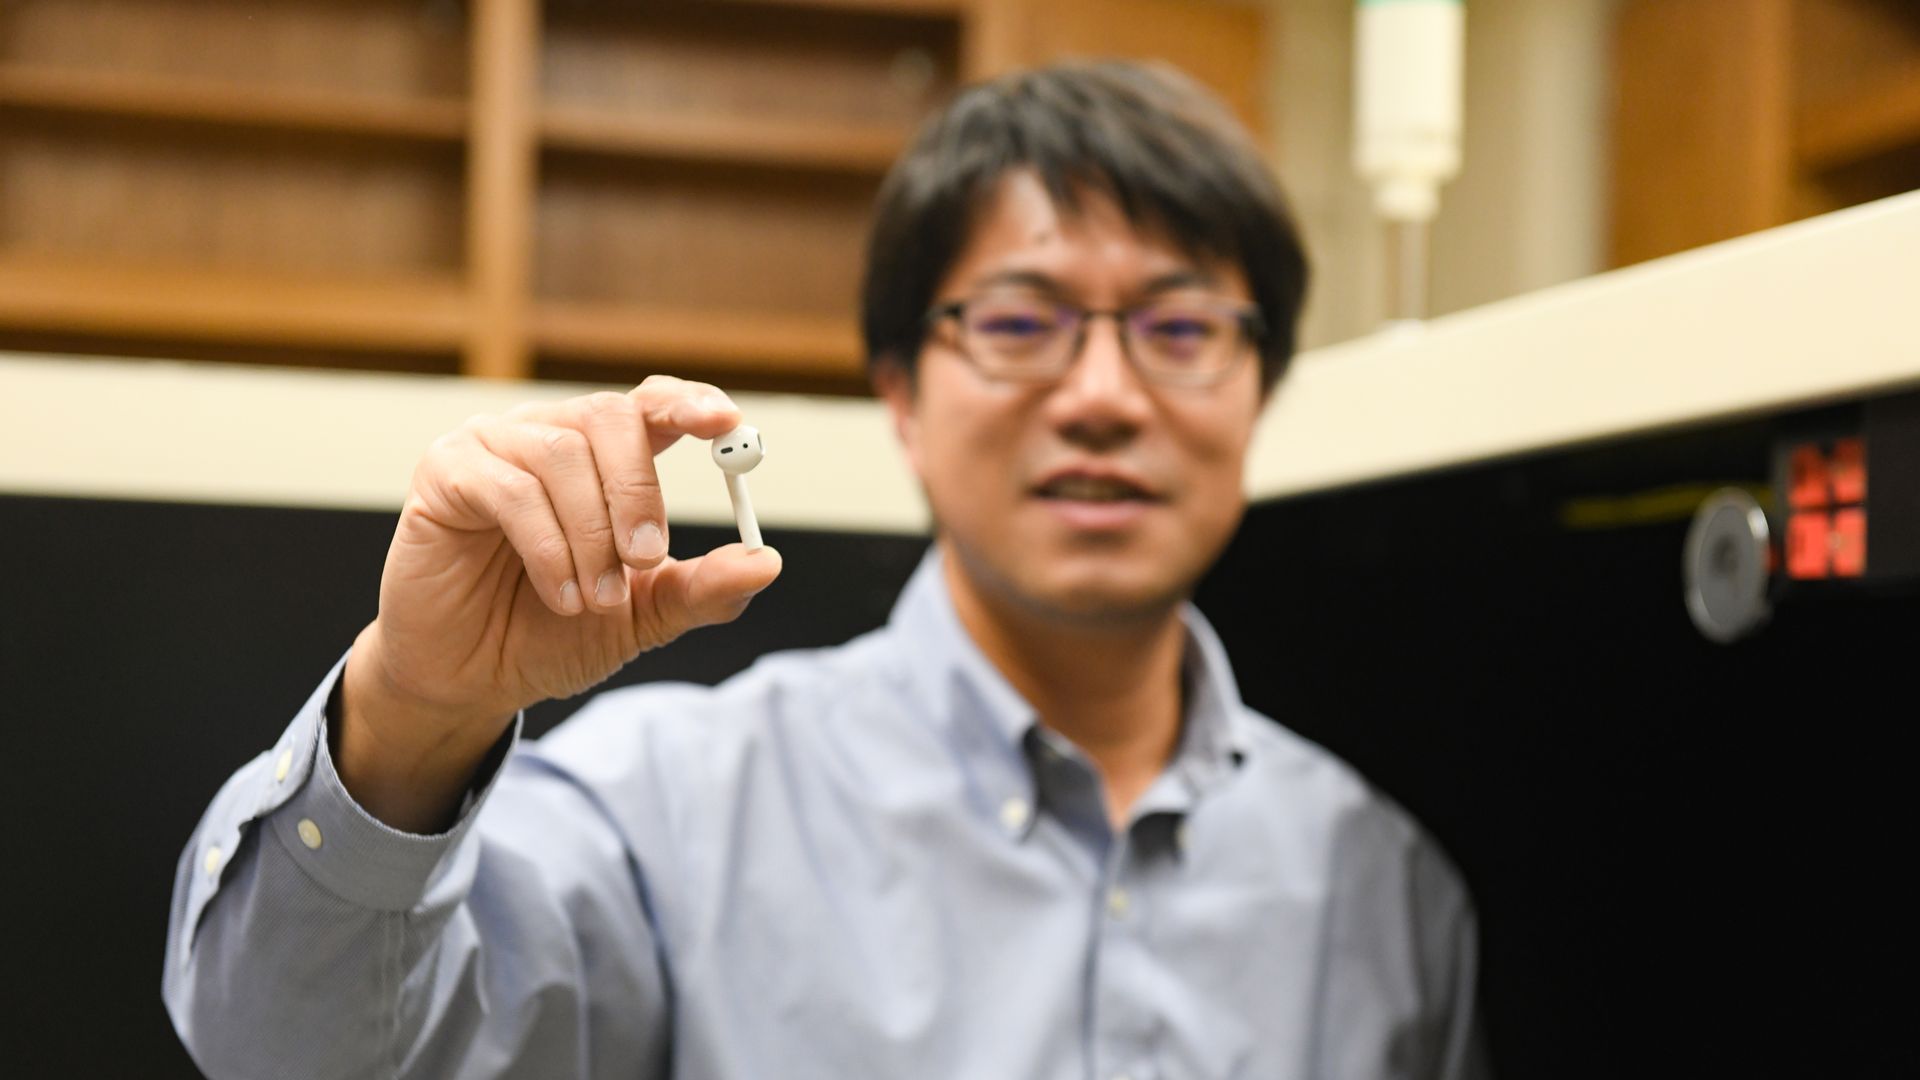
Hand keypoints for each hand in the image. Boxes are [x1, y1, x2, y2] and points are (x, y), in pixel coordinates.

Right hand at [339, 376, 780, 829]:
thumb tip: (766, 563)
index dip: (690, 403)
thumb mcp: (644, 616)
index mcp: (603, 456)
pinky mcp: (446, 473)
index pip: (651, 404)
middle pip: (610, 418)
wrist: (472, 678)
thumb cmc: (554, 633)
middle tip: (647, 560)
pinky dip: (548, 547)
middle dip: (638, 492)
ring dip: (591, 535)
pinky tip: (559, 594)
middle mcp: (549, 435)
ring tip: (595, 596)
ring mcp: (493, 446)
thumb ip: (703, 589)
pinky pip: (510, 489)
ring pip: (562, 456)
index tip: (727, 425)